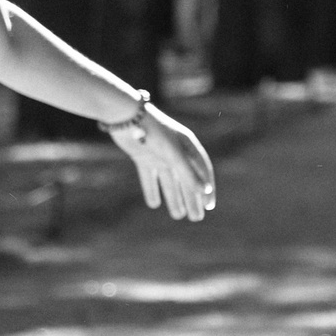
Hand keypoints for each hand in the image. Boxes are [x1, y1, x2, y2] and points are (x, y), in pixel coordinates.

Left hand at [104, 105, 214, 221]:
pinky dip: (151, 190)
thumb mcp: (174, 154)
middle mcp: (174, 151)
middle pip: (186, 179)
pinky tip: (153, 204)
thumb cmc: (155, 132)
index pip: (202, 170)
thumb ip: (188, 173)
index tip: (209, 206)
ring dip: (174, 198)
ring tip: (178, 215)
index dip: (206, 188)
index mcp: (187, 146)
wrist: (126, 117)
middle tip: (196, 218)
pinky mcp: (142, 157)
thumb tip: (205, 191)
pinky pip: (149, 177)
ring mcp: (158, 155)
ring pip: (169, 181)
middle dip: (192, 198)